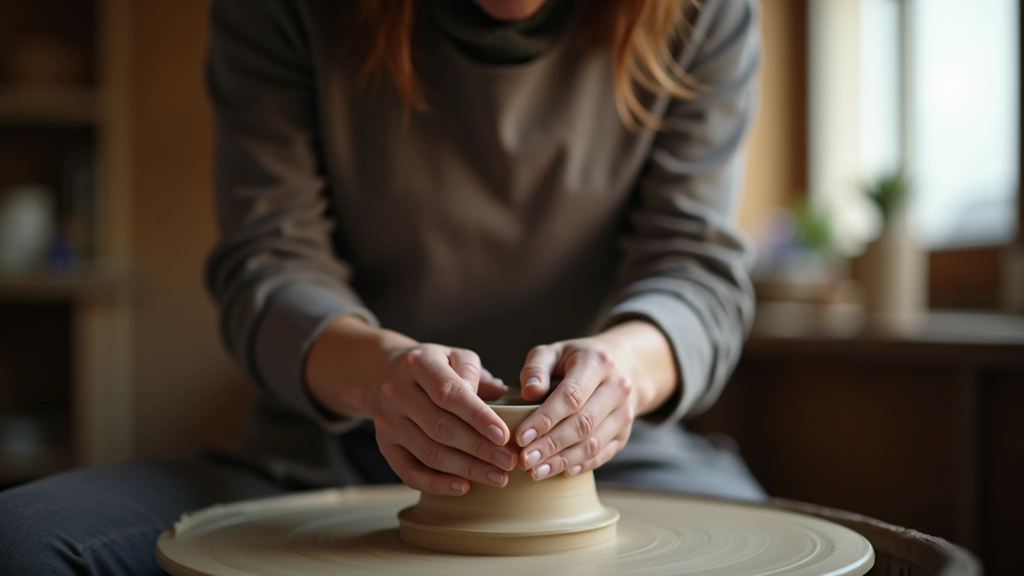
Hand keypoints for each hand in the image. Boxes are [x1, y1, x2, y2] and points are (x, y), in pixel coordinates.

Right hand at [372, 344, 517, 495]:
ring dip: (466, 469)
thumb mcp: (454, 356)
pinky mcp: (384, 445)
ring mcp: (387, 421)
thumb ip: (473, 372)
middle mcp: (396, 392)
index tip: (503, 435)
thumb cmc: (433, 367)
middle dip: (479, 448)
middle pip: (440, 427)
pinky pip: (409, 472)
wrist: (385, 373)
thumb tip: (500, 392)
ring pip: (428, 452)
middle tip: (508, 461)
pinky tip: (463, 487)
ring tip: (497, 477)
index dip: (478, 417)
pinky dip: (437, 484)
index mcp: (418, 364)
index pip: (450, 393)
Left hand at [514, 337, 639, 480]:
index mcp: (597, 363)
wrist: (622, 365)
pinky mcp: (625, 432)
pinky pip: (603, 454)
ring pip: (594, 443)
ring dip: (563, 461)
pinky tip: (559, 472)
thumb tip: (528, 392)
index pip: (571, 396)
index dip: (545, 419)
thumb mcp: (554, 352)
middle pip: (583, 423)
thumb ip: (537, 368)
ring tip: (536, 472)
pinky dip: (581, 465)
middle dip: (551, 445)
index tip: (521, 437)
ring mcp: (625, 412)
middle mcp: (617, 388)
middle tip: (525, 460)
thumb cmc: (575, 359)